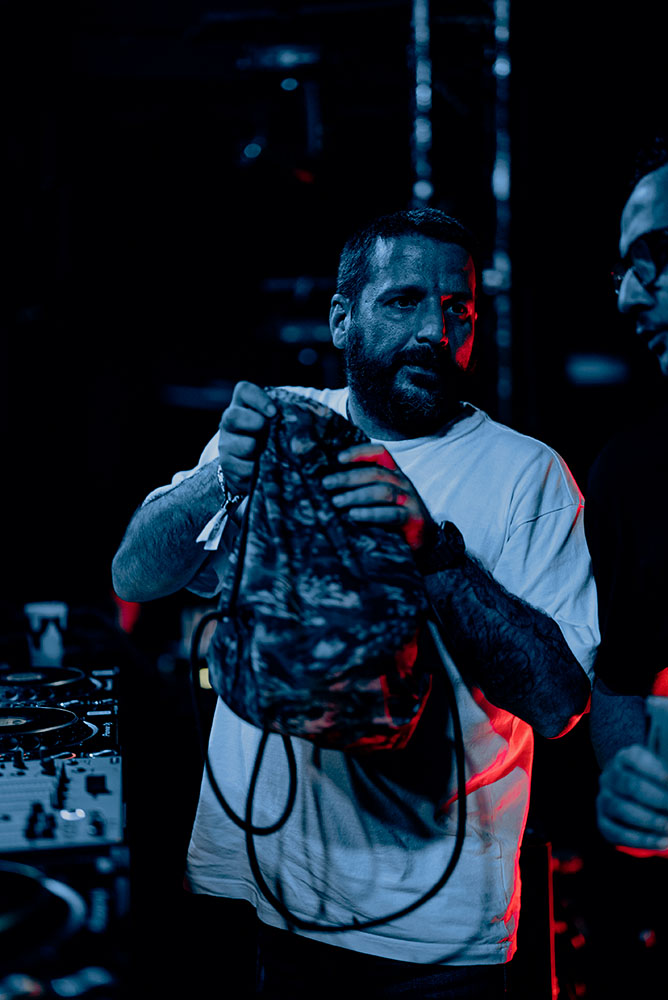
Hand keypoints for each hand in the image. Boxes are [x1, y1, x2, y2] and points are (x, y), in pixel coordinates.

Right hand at [218, 382, 276, 496]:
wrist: (250, 465)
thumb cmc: (270, 438)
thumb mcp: (277, 424)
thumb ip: (286, 416)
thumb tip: (316, 417)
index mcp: (244, 405)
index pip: (244, 391)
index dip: (258, 399)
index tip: (273, 412)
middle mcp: (230, 421)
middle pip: (233, 416)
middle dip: (252, 423)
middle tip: (266, 430)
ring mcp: (226, 443)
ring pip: (236, 444)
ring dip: (254, 450)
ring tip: (265, 453)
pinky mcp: (227, 464)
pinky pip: (238, 467)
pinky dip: (252, 469)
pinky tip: (261, 469)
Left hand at [321, 443, 432, 550]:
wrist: (425, 538)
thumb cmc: (395, 516)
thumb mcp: (380, 500)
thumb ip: (363, 491)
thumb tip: (333, 488)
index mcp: (395, 473)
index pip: (380, 453)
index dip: (360, 452)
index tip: (339, 458)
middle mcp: (403, 483)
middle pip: (375, 473)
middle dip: (349, 477)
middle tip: (327, 484)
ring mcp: (410, 500)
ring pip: (382, 491)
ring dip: (356, 495)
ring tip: (336, 501)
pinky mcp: (413, 518)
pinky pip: (391, 514)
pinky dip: (371, 514)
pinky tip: (354, 515)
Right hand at [597, 744, 667, 855]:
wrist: (635, 801)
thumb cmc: (655, 784)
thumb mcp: (662, 774)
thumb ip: (667, 782)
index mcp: (624, 758)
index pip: (635, 759)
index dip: (655, 771)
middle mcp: (609, 777)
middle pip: (630, 785)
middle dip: (658, 799)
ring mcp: (603, 799)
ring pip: (622, 809)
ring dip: (651, 820)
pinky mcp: (603, 822)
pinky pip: (619, 833)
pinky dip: (643, 839)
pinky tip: (663, 842)